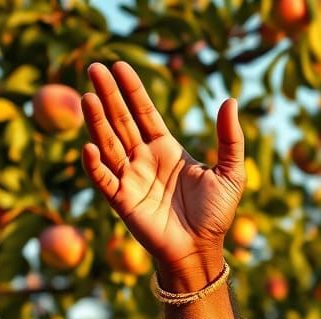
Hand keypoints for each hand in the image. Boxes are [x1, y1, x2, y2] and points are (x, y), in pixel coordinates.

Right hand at [81, 61, 245, 272]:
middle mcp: (144, 160)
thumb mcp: (230, 174)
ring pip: (109, 144)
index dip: (132, 90)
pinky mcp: (122, 201)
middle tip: (95, 67)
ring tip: (89, 98)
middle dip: (108, 95)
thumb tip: (232, 101)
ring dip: (97, 122)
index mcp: (166, 149)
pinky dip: (95, 165)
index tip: (119, 65)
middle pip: (121, 121)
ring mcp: (131, 179)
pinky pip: (104, 180)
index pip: (144, 113)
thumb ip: (230, 140)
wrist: (202, 249)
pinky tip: (89, 147)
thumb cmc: (216, 214)